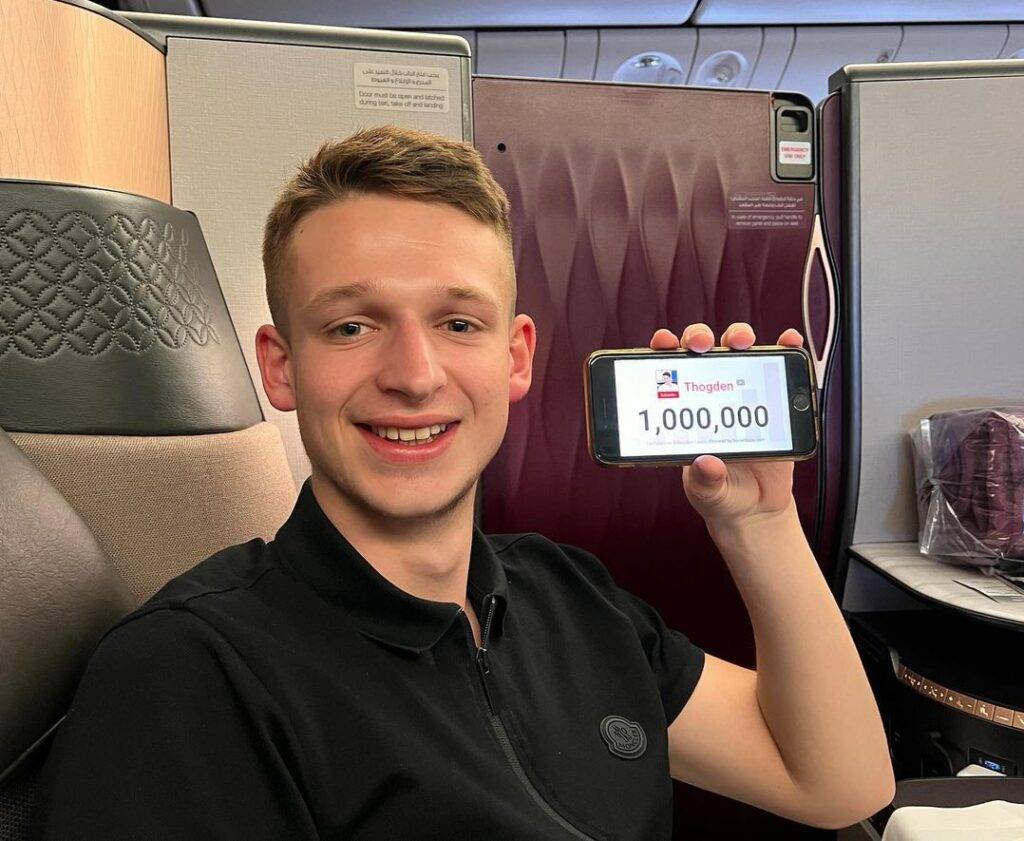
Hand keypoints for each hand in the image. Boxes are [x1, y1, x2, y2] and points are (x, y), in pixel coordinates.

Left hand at [649, 322, 803, 529]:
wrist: (756, 506)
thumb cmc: (720, 492)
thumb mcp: (706, 491)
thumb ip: (704, 481)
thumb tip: (706, 464)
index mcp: (684, 411)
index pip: (667, 370)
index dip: (663, 350)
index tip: (663, 343)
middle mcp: (710, 394)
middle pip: (702, 350)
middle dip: (699, 337)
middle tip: (702, 345)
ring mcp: (742, 392)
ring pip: (738, 351)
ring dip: (738, 336)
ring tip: (743, 342)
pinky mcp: (773, 399)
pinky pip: (779, 368)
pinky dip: (786, 349)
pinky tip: (790, 342)